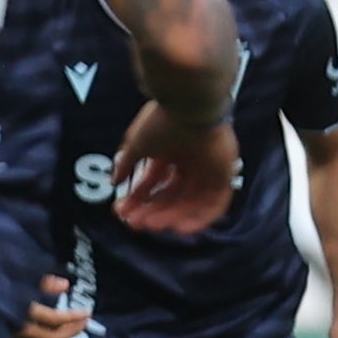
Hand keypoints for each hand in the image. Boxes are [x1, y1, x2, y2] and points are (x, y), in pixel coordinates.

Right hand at [15, 272, 88, 337]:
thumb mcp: (20, 278)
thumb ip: (44, 283)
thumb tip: (65, 286)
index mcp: (23, 312)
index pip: (55, 319)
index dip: (73, 317)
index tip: (86, 312)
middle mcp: (20, 329)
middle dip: (71, 331)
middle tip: (84, 322)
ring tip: (71, 330)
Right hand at [111, 103, 238, 235]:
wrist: (191, 108)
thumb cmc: (162, 122)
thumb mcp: (136, 144)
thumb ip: (126, 164)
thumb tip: (113, 182)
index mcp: (171, 151)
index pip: (154, 180)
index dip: (139, 197)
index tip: (122, 210)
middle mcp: (190, 162)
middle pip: (171, 194)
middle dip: (152, 210)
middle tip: (134, 223)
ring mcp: (208, 170)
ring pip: (190, 201)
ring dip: (171, 216)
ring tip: (151, 225)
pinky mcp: (224, 175)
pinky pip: (214, 204)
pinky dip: (199, 218)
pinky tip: (179, 228)